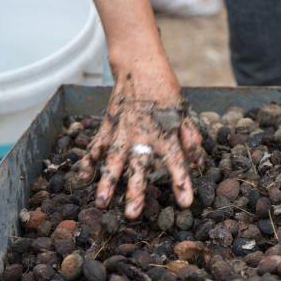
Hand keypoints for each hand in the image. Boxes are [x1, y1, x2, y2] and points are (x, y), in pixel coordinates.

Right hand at [77, 59, 203, 218]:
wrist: (138, 65)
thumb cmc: (165, 92)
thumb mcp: (184, 113)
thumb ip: (191, 138)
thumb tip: (198, 162)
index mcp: (166, 133)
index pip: (177, 162)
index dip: (182, 182)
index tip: (185, 202)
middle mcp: (143, 135)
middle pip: (139, 166)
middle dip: (135, 191)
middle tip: (133, 214)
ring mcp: (122, 132)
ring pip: (113, 160)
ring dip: (107, 182)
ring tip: (102, 202)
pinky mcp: (107, 126)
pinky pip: (96, 147)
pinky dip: (88, 162)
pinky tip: (83, 179)